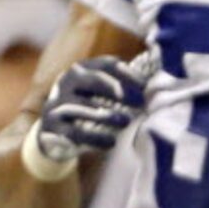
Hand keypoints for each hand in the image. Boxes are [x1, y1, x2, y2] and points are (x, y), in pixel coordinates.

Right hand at [33, 56, 148, 164]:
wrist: (56, 132)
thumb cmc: (89, 109)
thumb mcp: (101, 94)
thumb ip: (122, 88)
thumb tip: (155, 88)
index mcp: (82, 70)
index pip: (105, 64)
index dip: (127, 73)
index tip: (146, 86)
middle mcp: (66, 82)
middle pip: (92, 79)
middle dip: (117, 90)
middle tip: (139, 103)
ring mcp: (57, 104)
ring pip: (81, 105)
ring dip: (106, 114)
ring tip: (126, 122)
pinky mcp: (53, 126)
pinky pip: (74, 132)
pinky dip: (95, 137)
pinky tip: (111, 142)